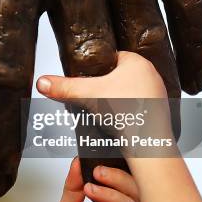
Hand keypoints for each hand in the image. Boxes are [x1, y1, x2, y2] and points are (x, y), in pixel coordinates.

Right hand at [38, 51, 174, 156]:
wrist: (148, 144)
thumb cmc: (129, 114)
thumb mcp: (89, 95)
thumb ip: (65, 87)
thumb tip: (43, 82)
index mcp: (138, 62)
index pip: (112, 57)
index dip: (97, 67)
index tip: (88, 77)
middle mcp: (151, 75)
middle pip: (119, 75)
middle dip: (105, 85)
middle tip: (93, 95)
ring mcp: (157, 94)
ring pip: (129, 91)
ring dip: (116, 99)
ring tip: (103, 109)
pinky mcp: (158, 111)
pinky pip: (138, 106)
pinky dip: (126, 112)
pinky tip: (116, 120)